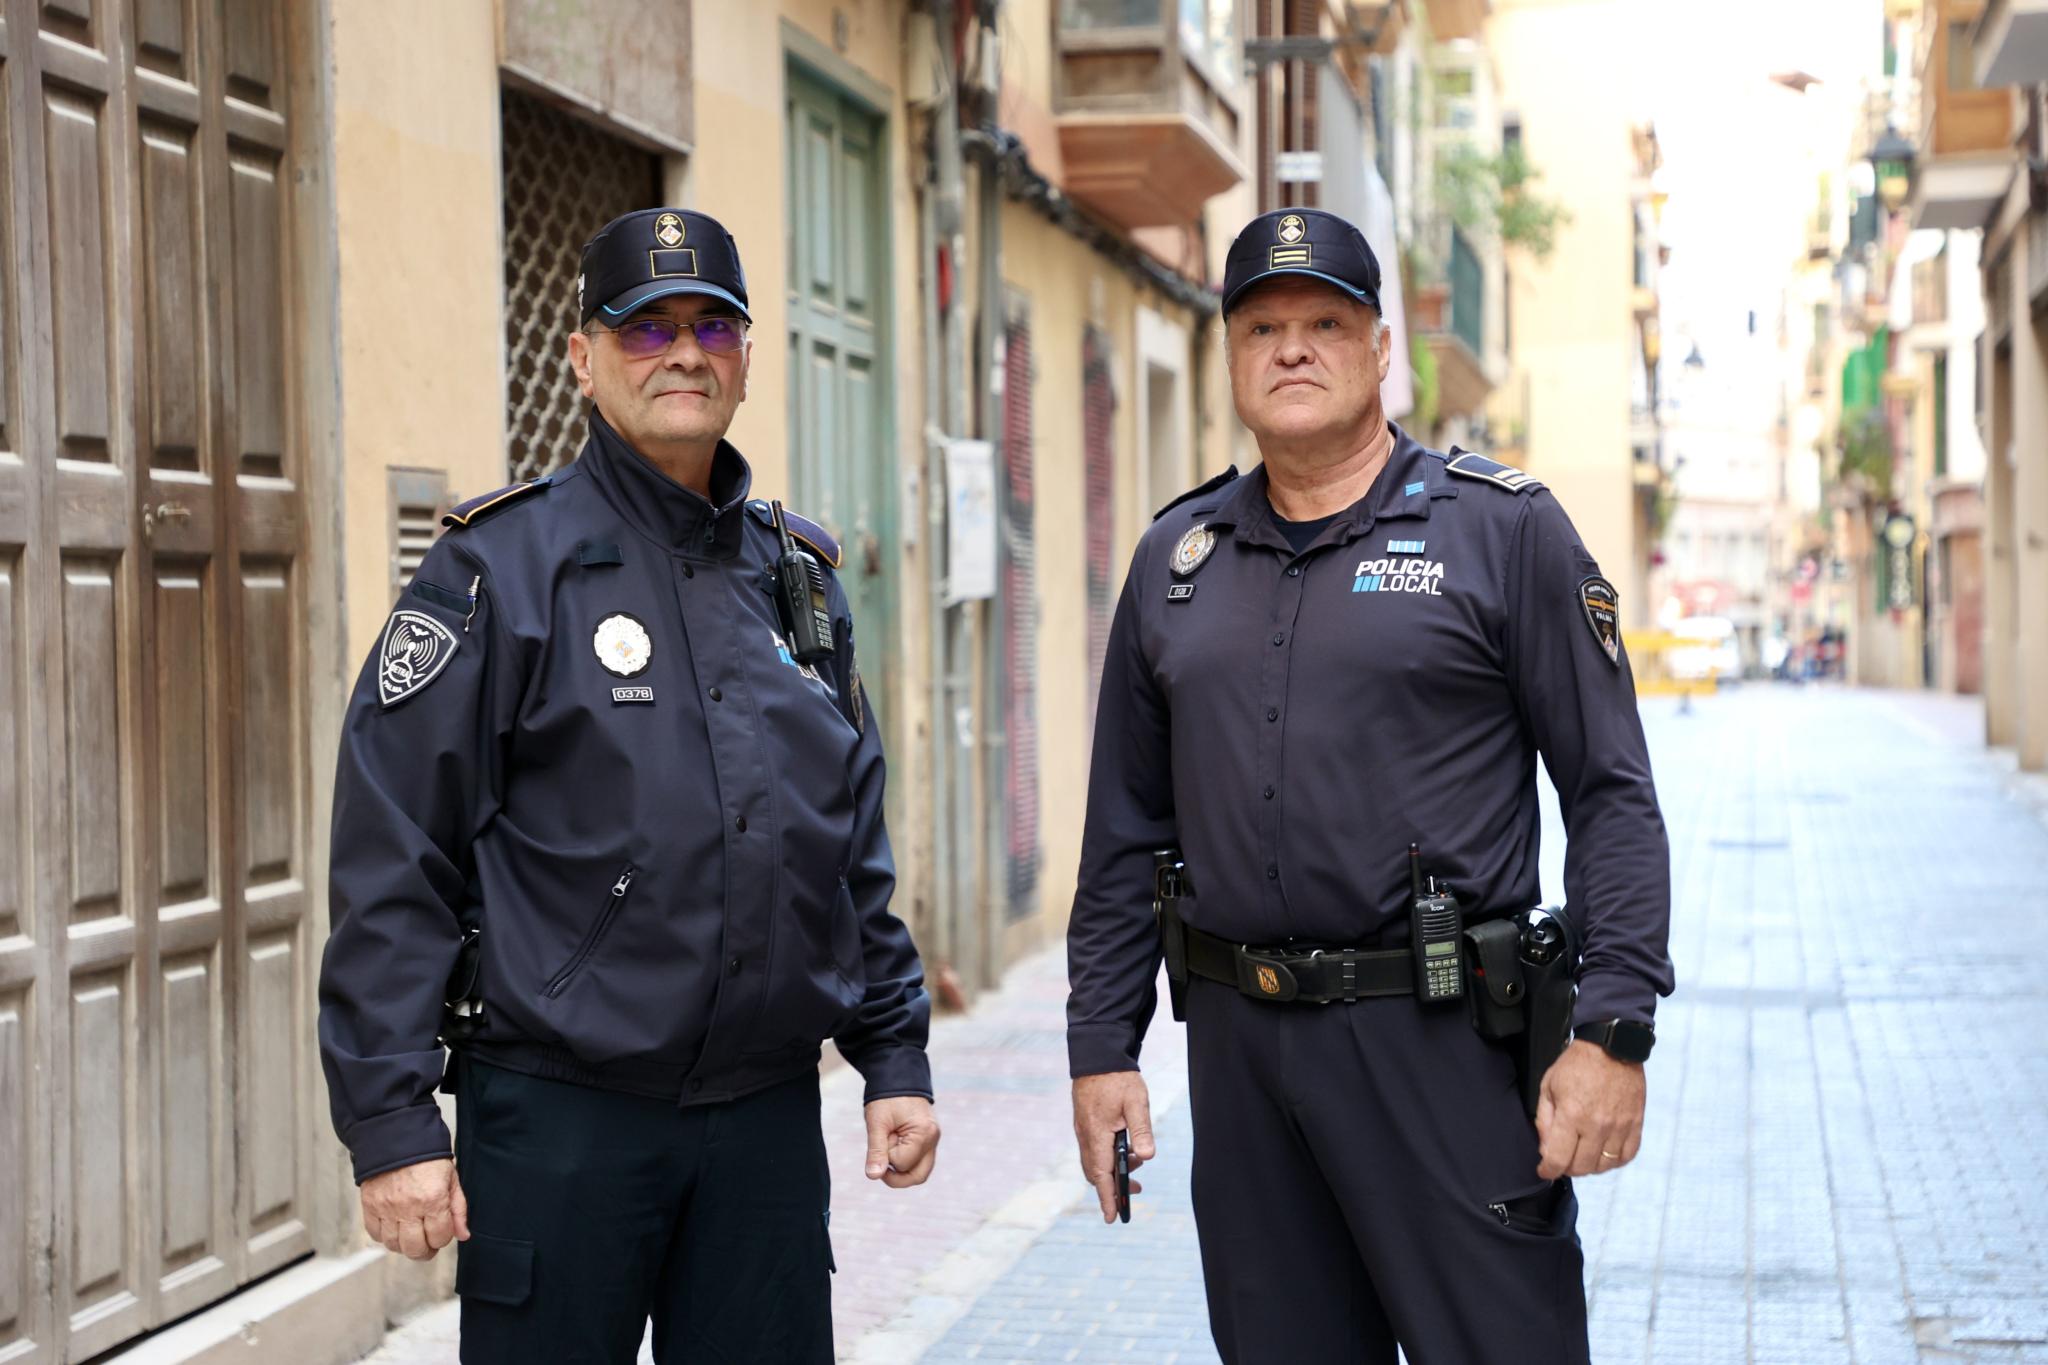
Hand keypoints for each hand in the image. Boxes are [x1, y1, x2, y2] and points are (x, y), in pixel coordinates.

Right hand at [360, 1158, 469, 1260]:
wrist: (397, 1138)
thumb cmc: (427, 1158)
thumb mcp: (451, 1179)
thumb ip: (458, 1209)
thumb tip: (463, 1235)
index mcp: (433, 1199)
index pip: (440, 1238)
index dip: (443, 1238)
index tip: (442, 1230)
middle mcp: (409, 1207)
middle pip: (415, 1249)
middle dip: (425, 1250)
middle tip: (427, 1243)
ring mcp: (387, 1208)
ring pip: (394, 1245)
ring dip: (404, 1245)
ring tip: (410, 1234)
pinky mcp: (370, 1205)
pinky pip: (375, 1234)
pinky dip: (384, 1236)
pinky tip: (394, 1227)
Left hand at [864, 1096, 940, 1188]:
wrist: (898, 1077)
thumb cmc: (886, 1099)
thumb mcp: (877, 1123)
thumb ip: (876, 1150)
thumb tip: (873, 1176)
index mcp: (923, 1133)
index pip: (902, 1163)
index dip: (886, 1156)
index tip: (882, 1136)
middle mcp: (933, 1139)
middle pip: (918, 1176)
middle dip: (896, 1176)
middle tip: (880, 1163)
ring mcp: (933, 1141)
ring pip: (920, 1172)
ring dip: (901, 1170)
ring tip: (888, 1151)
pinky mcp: (929, 1140)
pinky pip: (920, 1162)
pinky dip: (906, 1162)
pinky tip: (894, 1148)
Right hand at [1071, 1071, 1154, 1223]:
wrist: (1096, 1055)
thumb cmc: (1118, 1078)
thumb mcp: (1136, 1102)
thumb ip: (1142, 1130)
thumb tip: (1147, 1157)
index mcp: (1097, 1134)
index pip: (1101, 1175)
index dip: (1108, 1198)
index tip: (1112, 1217)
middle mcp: (1085, 1136)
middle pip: (1095, 1173)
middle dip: (1113, 1187)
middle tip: (1137, 1192)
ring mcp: (1083, 1130)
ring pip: (1093, 1162)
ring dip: (1112, 1170)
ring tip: (1137, 1163)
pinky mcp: (1084, 1123)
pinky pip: (1092, 1150)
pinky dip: (1107, 1157)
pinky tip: (1124, 1148)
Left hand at [1535, 1040, 1646, 1178]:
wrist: (1611, 1046)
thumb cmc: (1576, 1065)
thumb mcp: (1548, 1086)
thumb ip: (1544, 1120)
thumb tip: (1545, 1149)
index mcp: (1572, 1115)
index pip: (1558, 1159)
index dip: (1548, 1170)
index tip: (1544, 1170)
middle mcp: (1597, 1125)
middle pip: (1581, 1167)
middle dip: (1566, 1169)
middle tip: (1562, 1160)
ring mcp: (1619, 1126)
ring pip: (1604, 1166)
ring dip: (1590, 1167)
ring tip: (1582, 1156)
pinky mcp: (1635, 1124)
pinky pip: (1626, 1156)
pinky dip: (1613, 1161)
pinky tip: (1604, 1154)